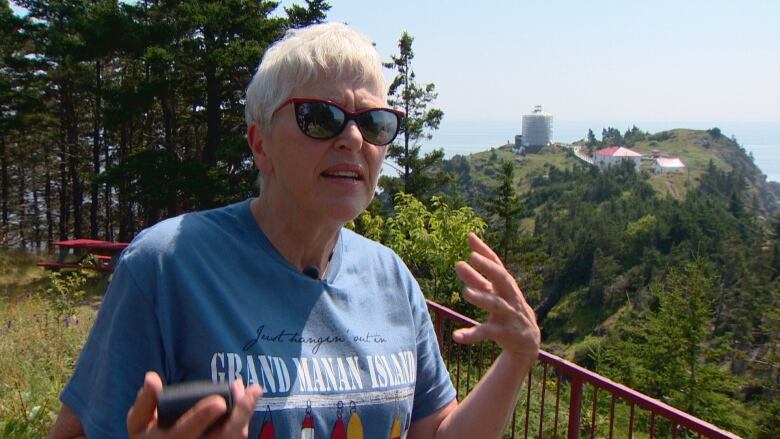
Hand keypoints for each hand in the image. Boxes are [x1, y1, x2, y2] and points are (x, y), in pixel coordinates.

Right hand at [127, 372, 261, 438]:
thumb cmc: (149, 436)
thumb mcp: (139, 423)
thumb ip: (145, 402)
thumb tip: (151, 378)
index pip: (184, 433)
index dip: (200, 418)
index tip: (219, 402)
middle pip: (220, 438)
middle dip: (238, 416)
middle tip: (251, 391)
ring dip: (245, 415)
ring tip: (253, 390)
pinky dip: (243, 420)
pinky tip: (248, 400)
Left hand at [453, 233, 539, 358]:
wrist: (528, 340)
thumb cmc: (507, 310)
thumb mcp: (493, 294)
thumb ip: (476, 279)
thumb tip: (459, 262)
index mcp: (506, 284)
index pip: (496, 263)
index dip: (484, 250)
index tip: (470, 236)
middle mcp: (509, 296)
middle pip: (501, 278)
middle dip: (488, 267)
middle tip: (472, 257)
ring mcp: (508, 314)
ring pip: (495, 304)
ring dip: (481, 298)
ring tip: (466, 292)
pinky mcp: (504, 332)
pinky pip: (486, 333)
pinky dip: (471, 335)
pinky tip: (456, 336)